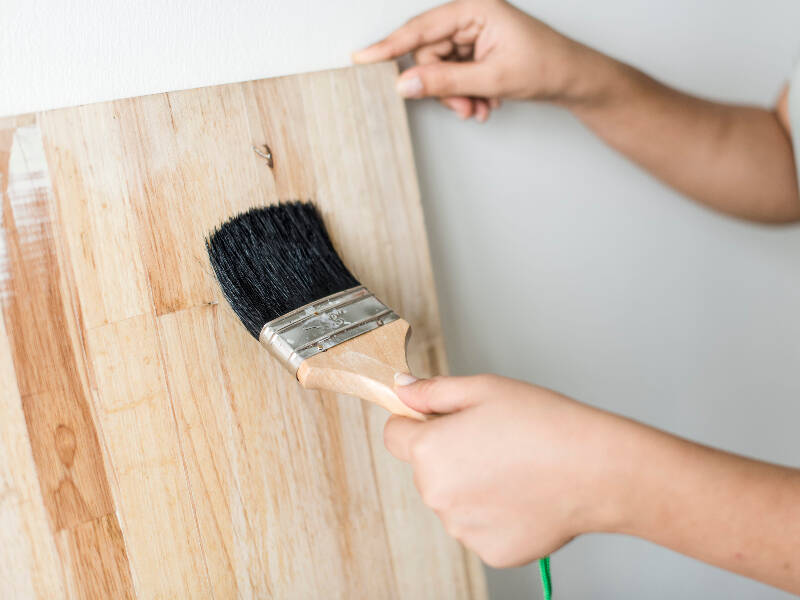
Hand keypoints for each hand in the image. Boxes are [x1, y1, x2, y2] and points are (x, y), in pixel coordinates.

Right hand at [353, 0, 598, 120]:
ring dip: (456, 95)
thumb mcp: (491, 78)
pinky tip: (484, 102)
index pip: (420, 28)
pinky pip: (453, 73)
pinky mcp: (476, 48)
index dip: (388, 46)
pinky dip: (464, 92)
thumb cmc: (546, 66)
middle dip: (442, 87)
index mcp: (474, 7)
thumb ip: (445, 82)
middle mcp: (471, 15)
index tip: (361, 57)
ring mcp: (473, 32)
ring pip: (440, 68)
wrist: (574, 79)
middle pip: (429, 54)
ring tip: (479, 108)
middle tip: (464, 108)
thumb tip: (407, 84)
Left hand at [384, 374, 638, 566]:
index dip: (415, 422)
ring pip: (453, 500)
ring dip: (471, 486)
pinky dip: (495, 514)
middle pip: (426, 469)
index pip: (394, 435)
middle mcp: (436, 494)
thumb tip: (401, 389)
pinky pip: (479, 527)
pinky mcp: (490, 551)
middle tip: (493, 440)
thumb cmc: (544, 424)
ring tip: (515, 468)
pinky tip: (524, 495)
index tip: (441, 420)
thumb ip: (433, 391)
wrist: (596, 470)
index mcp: (429, 451)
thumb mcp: (484, 388)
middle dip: (449, 454)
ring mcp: (462, 527)